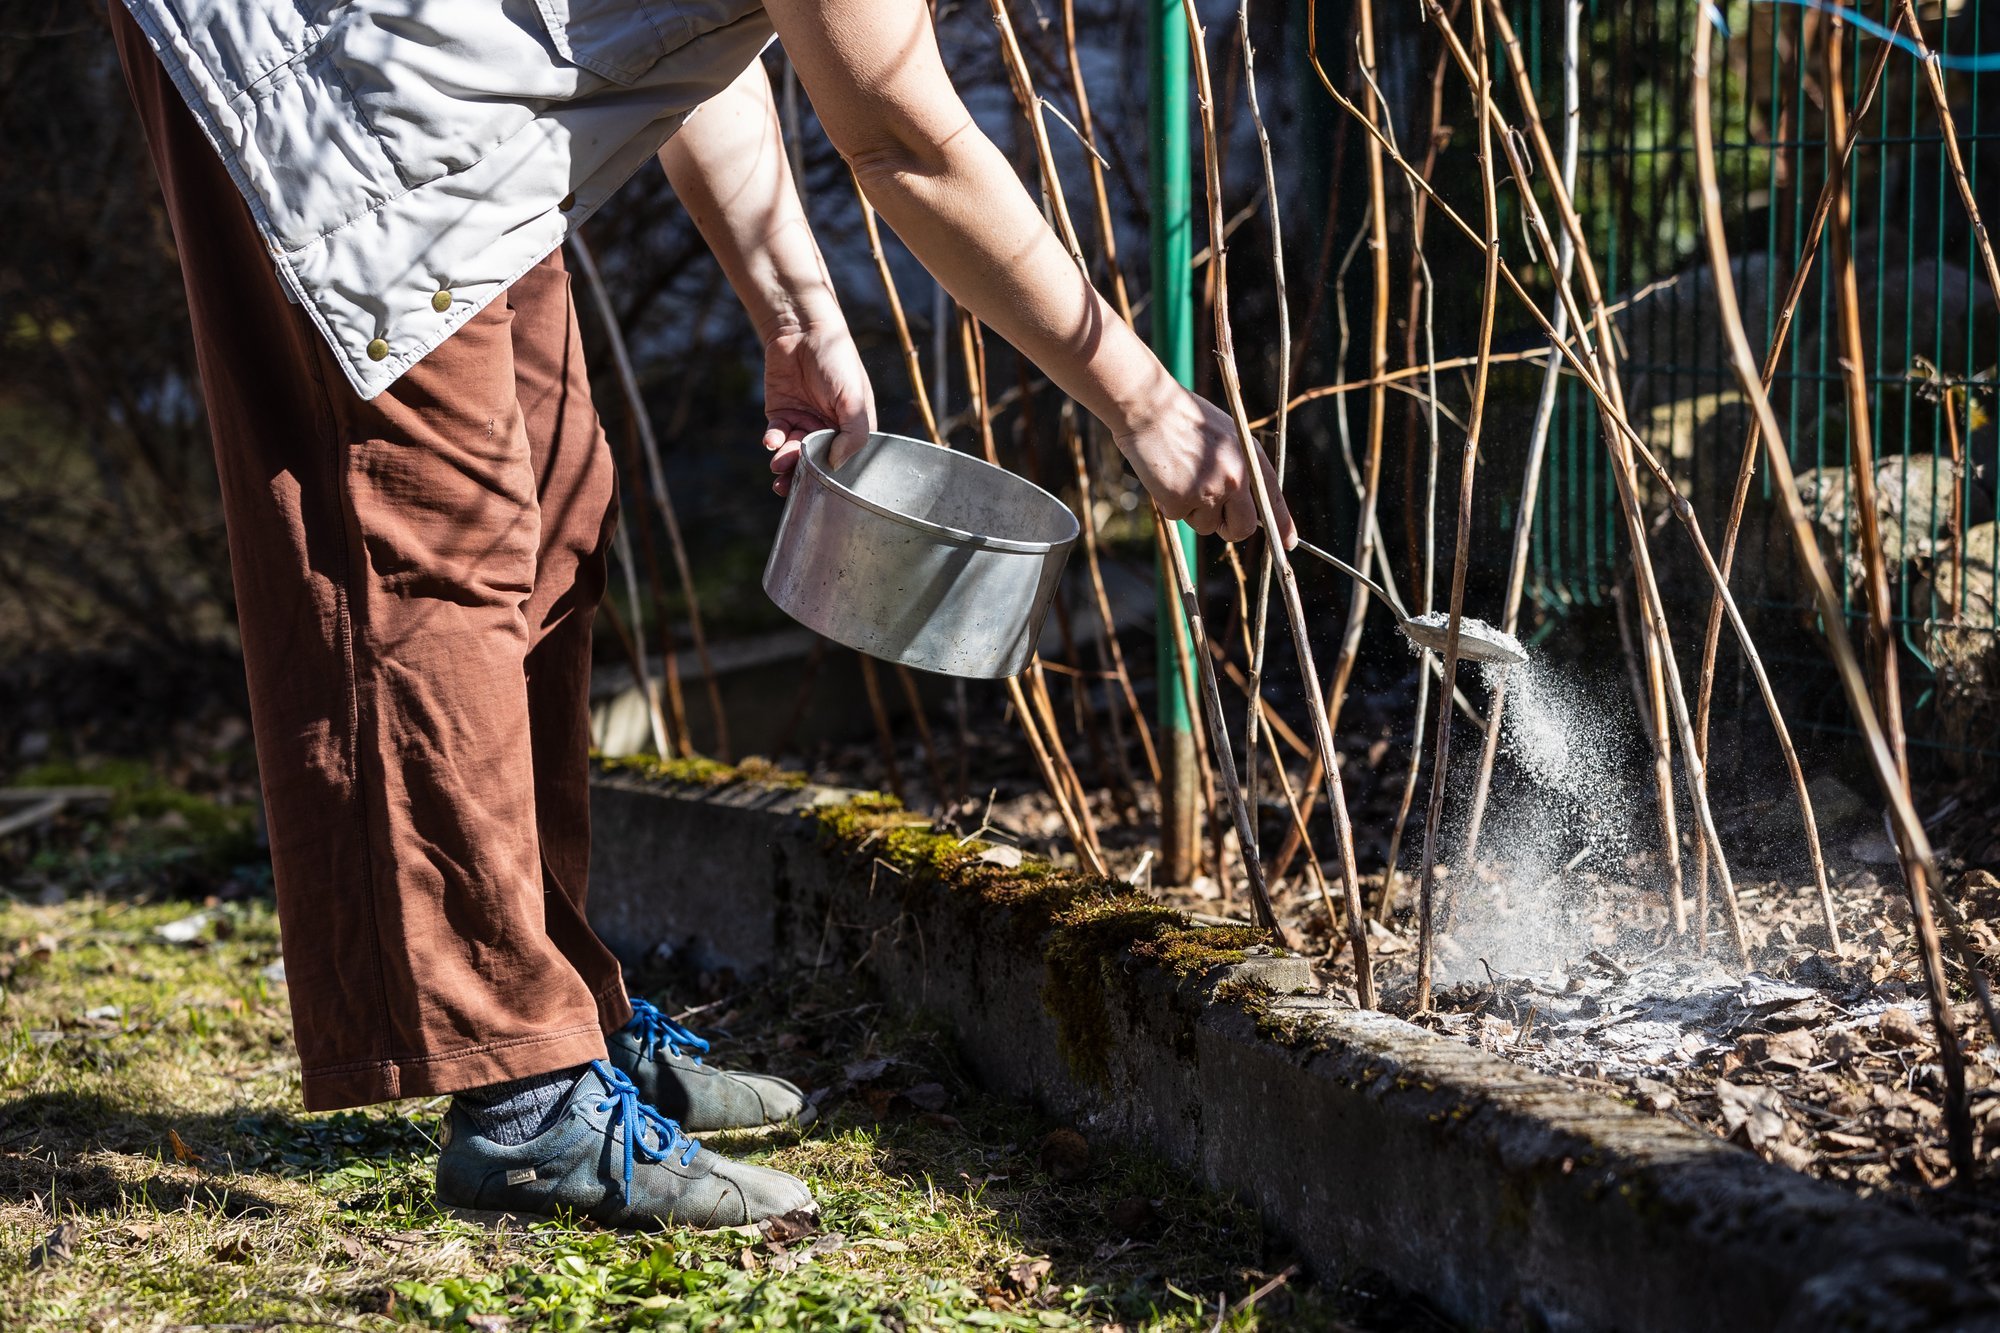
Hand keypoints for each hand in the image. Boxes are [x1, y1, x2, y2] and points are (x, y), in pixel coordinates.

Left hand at [763, 317, 875, 495]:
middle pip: (815, 463)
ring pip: (793, 454)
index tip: (821, 489)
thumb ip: (854, 435)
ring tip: (778, 465)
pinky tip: (772, 441)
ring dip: (785, 463)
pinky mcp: (780, 414)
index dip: (832, 477)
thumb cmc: (837, 360)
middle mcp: (828, 429)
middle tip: (789, 486)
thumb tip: (836, 464)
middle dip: (802, 476)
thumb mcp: (855, 399)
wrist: (802, 329)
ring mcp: (803, 422)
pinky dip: (773, 442)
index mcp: (852, 428)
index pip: (844, 462)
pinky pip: (776, 437)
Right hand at [1113, 389, 1295, 544]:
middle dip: (1228, 528)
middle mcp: (1236, 477)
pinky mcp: (1181, 500)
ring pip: (1205, 525)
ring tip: (1180, 476)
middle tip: (1212, 516)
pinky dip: (1168, 503)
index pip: (1273, 500)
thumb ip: (1238, 466)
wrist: (1149, 406)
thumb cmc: (1183, 416)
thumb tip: (1240, 502)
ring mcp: (1209, 490)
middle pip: (1242, 528)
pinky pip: (1177, 517)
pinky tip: (1164, 476)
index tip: (1288, 544)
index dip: (1282, 526)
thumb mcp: (1225, 435)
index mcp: (1250, 458)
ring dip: (1192, 511)